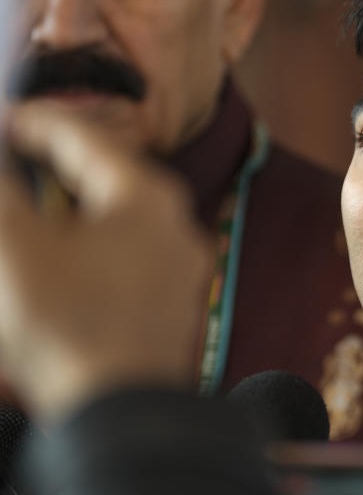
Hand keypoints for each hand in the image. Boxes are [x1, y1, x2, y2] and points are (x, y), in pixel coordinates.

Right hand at [0, 100, 211, 422]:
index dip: (40, 122)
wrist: (122, 409)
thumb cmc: (70, 323)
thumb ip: (3, 195)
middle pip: (113, 174)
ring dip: (80, 205)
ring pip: (124, 217)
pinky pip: (133, 255)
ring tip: (42, 204)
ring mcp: (183, 266)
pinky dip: (97, 244)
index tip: (6, 115)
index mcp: (147, 197)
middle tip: (24, 149)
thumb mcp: (17, 247)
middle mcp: (178, 224)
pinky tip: (72, 255)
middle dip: (64, 161)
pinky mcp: (176, 303)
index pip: (89, 139)